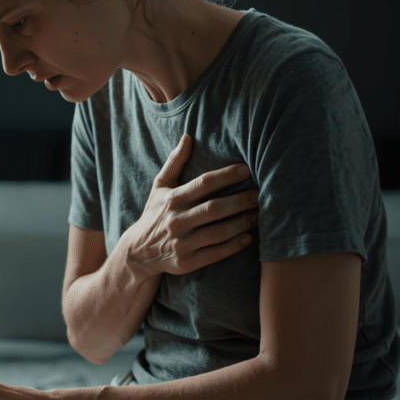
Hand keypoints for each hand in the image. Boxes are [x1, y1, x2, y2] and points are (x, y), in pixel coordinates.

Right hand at [127, 133, 258, 275]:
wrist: (138, 252)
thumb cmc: (154, 214)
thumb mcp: (159, 188)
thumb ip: (174, 162)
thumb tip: (188, 137)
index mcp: (172, 200)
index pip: (203, 184)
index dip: (226, 176)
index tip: (246, 169)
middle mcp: (176, 221)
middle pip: (214, 209)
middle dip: (241, 201)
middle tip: (260, 195)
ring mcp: (182, 243)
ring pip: (219, 232)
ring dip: (242, 223)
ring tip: (259, 214)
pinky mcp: (187, 262)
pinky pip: (216, 254)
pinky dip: (235, 245)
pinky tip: (249, 237)